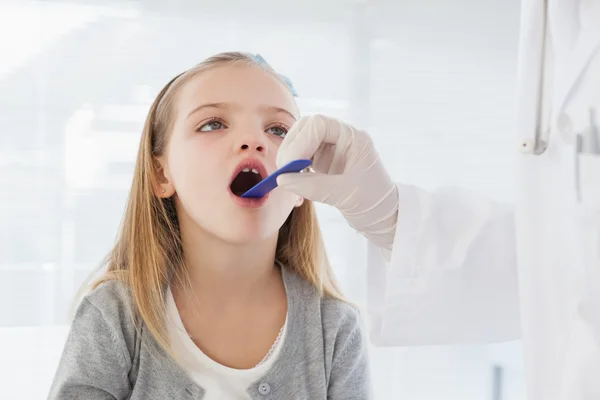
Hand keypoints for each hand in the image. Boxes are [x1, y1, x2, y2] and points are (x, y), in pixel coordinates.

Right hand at [276, 115, 397, 250]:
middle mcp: (342, 138)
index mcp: (353, 138)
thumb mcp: (343, 195)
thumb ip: (311, 186)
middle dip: (291, 148)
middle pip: (307, 128)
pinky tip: (294, 184)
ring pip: (301, 141)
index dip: (300, 141)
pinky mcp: (325, 161)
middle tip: (283, 172)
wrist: (384, 216)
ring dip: (290, 158)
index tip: (291, 166)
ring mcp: (332, 148)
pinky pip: (302, 156)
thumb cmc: (373, 202)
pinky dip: (293, 168)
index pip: (319, 125)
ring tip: (288, 180)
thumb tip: (281, 180)